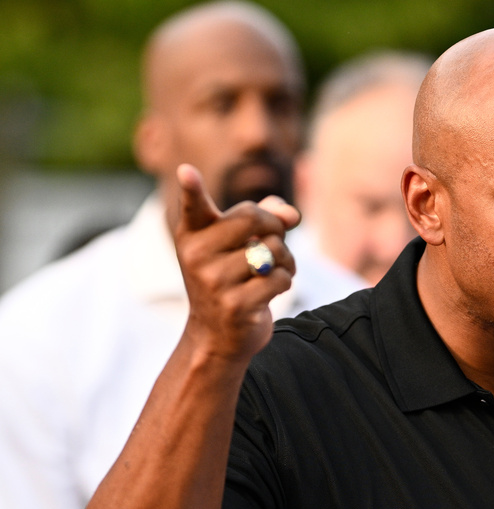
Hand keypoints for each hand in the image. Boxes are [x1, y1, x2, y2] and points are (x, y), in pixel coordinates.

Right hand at [173, 163, 300, 362]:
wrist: (218, 336)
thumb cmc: (232, 279)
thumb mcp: (240, 245)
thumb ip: (265, 218)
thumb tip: (291, 213)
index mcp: (193, 234)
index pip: (193, 207)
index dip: (192, 189)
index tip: (187, 171)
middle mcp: (197, 255)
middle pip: (253, 218)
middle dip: (275, 227)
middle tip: (274, 241)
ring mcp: (214, 282)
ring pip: (273, 250)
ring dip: (286, 260)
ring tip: (273, 271)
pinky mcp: (236, 305)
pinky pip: (280, 278)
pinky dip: (286, 281)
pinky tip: (272, 290)